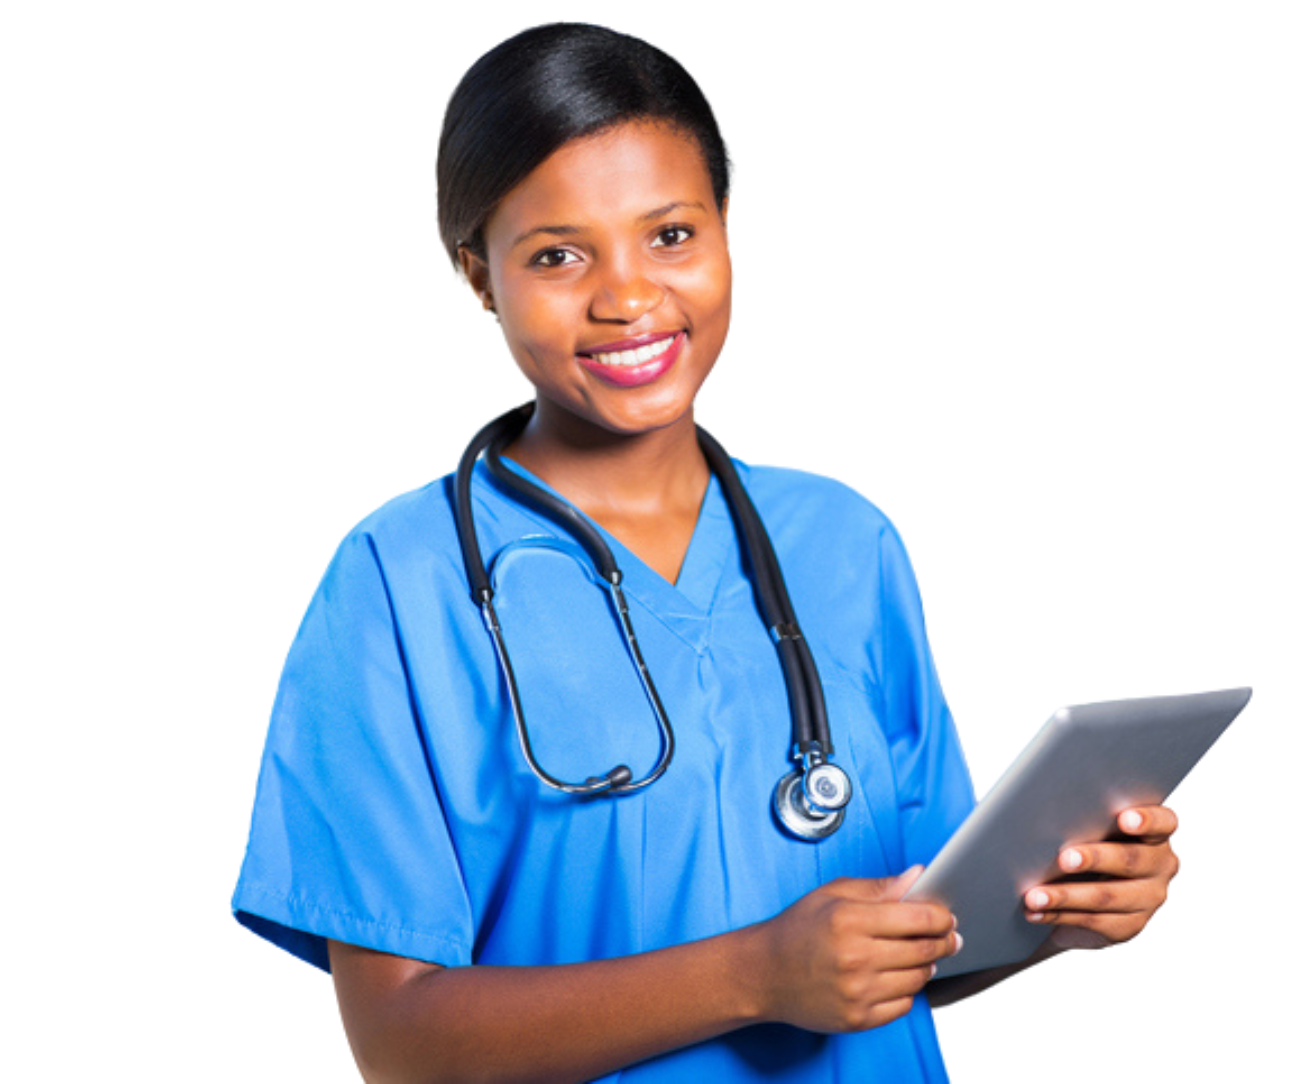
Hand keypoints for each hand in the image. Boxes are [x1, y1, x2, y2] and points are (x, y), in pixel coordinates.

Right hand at [753, 868, 961, 1032]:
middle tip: (948, 936)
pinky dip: (907, 990)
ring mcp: (857, 992)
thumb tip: (917, 877)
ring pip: (918, 980)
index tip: (947, 916)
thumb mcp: (832, 895)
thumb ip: (879, 887)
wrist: (765, 973)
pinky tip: (896, 976)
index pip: (918, 919)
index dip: (941, 917)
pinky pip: (903, 1006)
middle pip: (924, 951)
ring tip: (920, 955)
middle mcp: (855, 958)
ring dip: (926, 966)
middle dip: (944, 941)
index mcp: (849, 920)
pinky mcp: (857, 1019)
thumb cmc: (798, 929)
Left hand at [1022, 805, 1180, 950]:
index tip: (1124, 818)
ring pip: (1107, 896)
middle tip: (1064, 859)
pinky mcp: (1129, 926)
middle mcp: (1159, 866)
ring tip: (1035, 896)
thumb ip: (1085, 819)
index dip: (1146, 820)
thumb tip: (1043, 812)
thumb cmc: (1086, 843)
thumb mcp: (1090, 828)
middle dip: (1094, 858)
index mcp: (1154, 833)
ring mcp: (1147, 898)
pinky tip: (1036, 912)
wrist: (1084, 889)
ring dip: (1066, 896)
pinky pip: (1093, 920)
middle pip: (1129, 859)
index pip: (1163, 822)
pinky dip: (1058, 914)